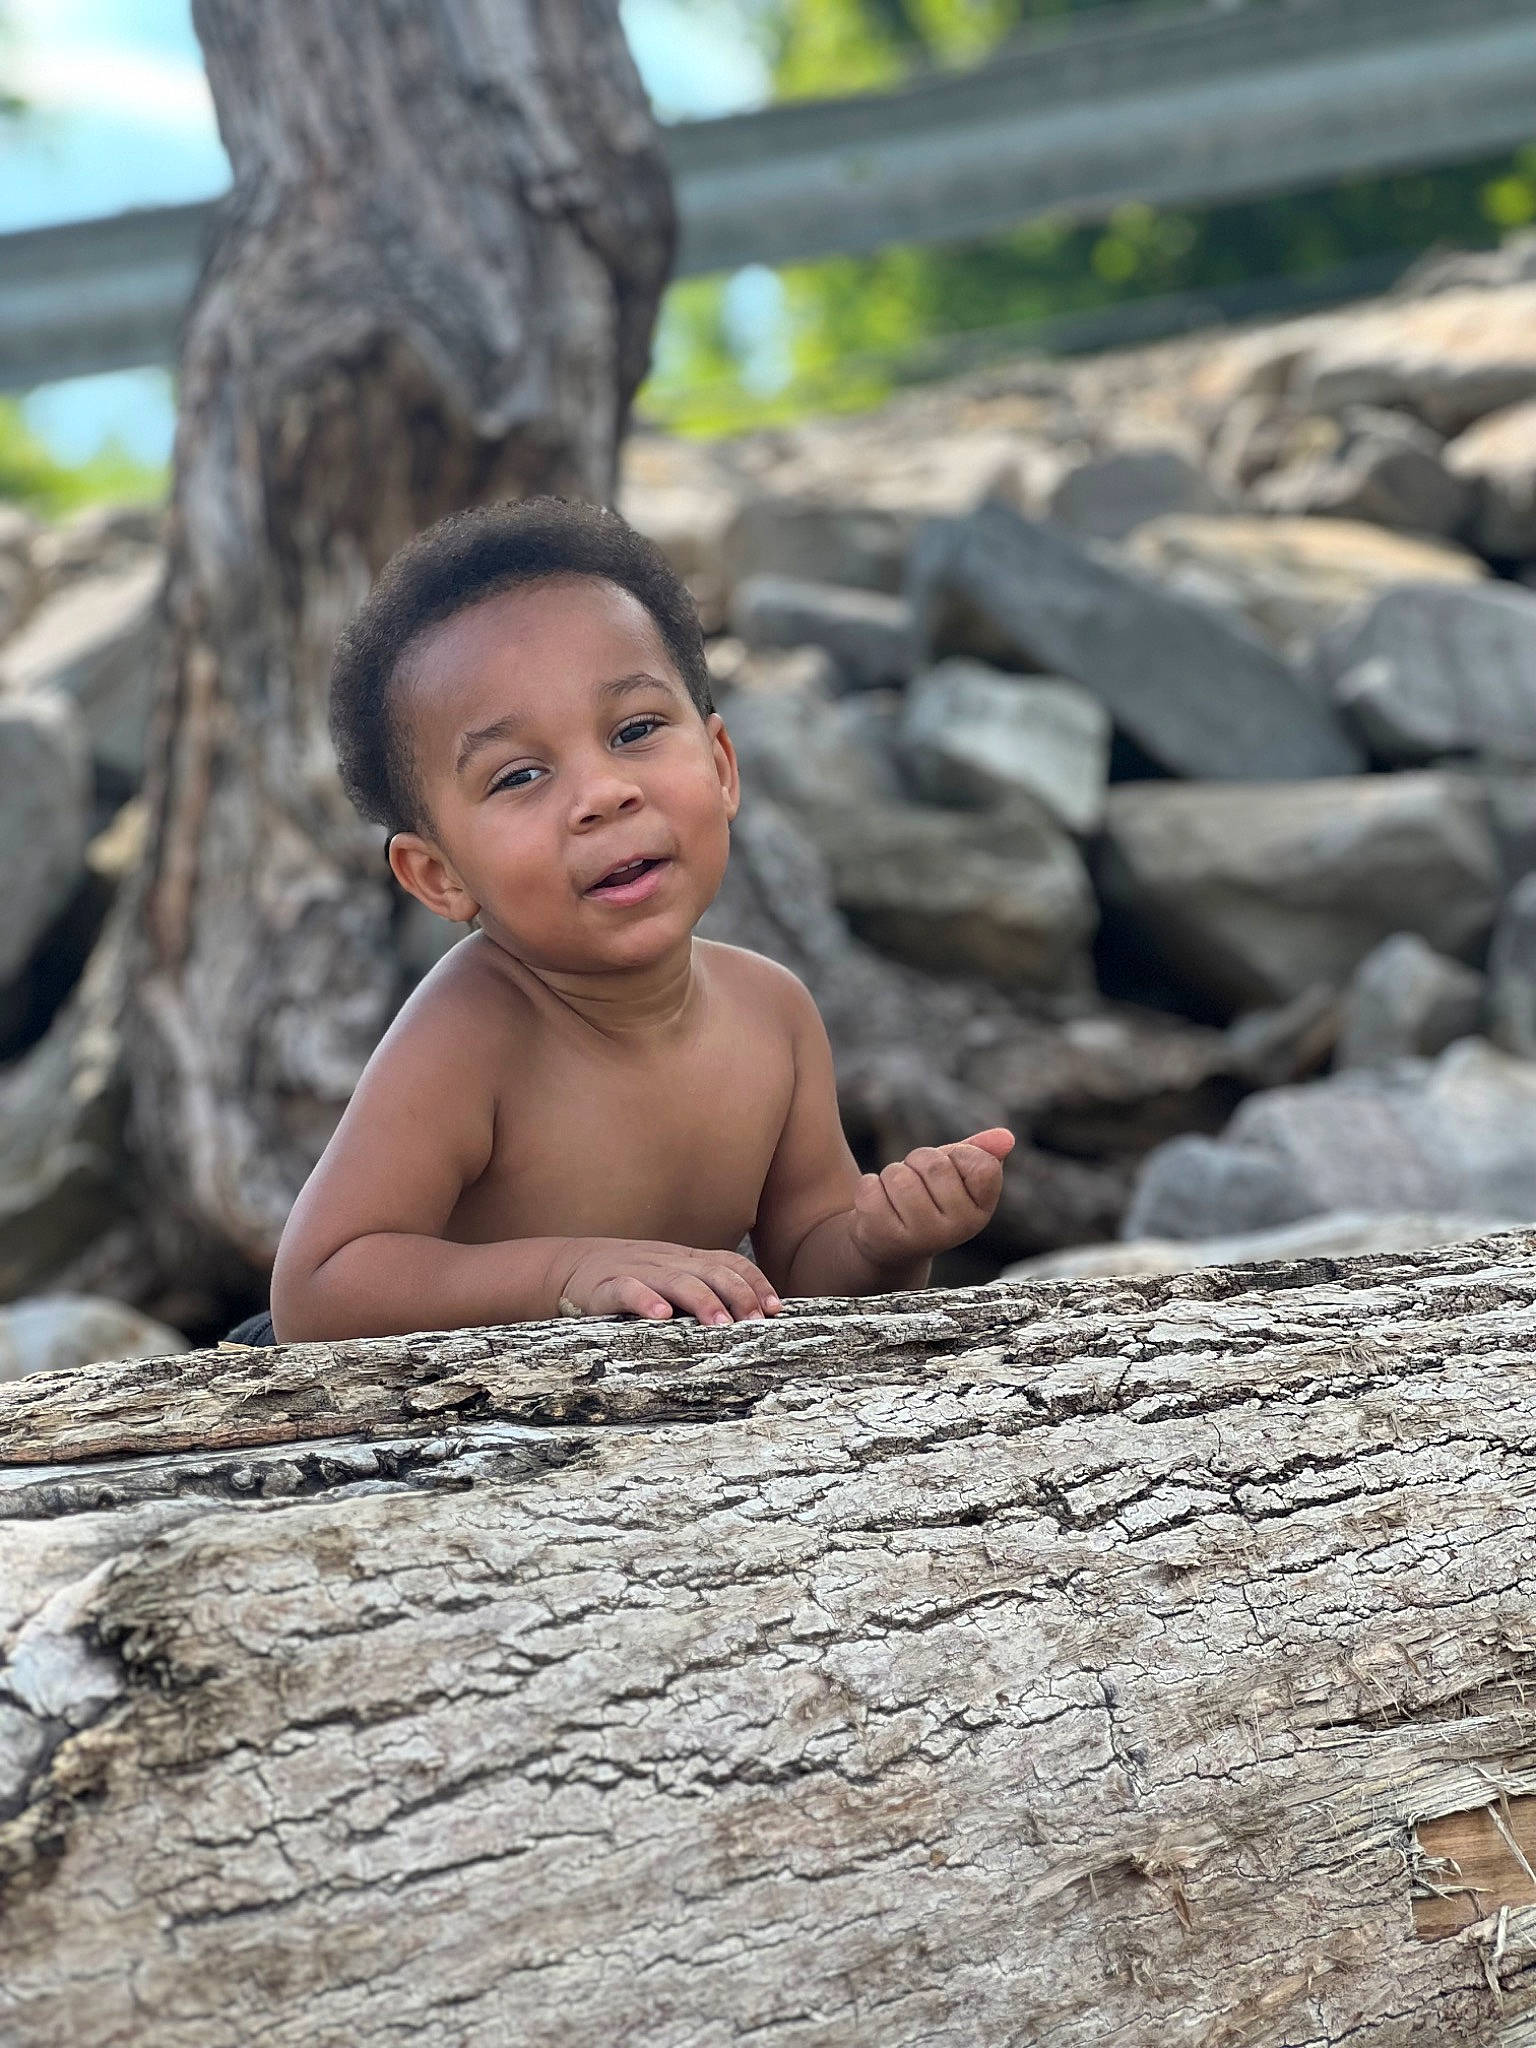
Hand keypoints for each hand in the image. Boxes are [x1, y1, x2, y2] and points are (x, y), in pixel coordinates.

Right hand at [557, 1239, 781, 1325]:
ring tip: (721, 1325)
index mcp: (685, 1259)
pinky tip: (661, 1316)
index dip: (755, 1282)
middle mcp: (666, 1261)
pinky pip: (628, 1290)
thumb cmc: (630, 1280)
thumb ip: (702, 1289)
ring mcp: (637, 1271)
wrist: (570, 1266)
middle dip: (738, 1295)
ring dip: (703, 1302)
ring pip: (676, 1281)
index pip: (729, 1262)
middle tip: (756, 1323)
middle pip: (710, 1272)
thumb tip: (750, 1317)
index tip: (775, 1309)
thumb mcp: (669, 1277)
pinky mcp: (606, 1287)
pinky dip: (646, 1301)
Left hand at [847, 1127, 1015, 1269]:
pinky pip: (871, 1188)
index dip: (956, 1155)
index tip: (948, 1171)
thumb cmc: (927, 1199)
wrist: (890, 1245)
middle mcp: (958, 1229)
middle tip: (916, 1183)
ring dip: (891, 1175)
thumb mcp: (956, 1175)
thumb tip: (1006, 1137)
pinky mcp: (885, 1237)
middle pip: (933, 1163)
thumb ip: (981, 1153)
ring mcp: (922, 1236)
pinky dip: (869, 1187)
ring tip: (896, 1197)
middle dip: (916, 1162)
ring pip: (899, 1176)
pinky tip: (878, 1207)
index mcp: (981, 1211)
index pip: (981, 1164)